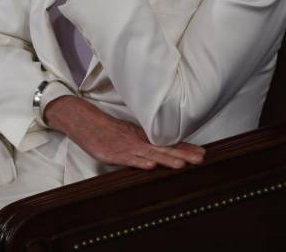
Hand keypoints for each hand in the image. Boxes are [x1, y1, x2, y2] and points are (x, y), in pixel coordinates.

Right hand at [44, 96, 205, 169]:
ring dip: (165, 159)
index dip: (185, 148)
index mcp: (142, 137)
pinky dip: (138, 162)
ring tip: (181, 165)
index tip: (202, 153)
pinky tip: (149, 166)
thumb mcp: (128, 134)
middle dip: (183, 154)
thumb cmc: (105, 129)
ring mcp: (124, 147)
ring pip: (148, 154)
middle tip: (201, 158)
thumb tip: (159, 153)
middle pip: (163, 148)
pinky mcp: (110, 154)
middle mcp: (136, 141)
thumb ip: (143, 143)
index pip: (167, 144)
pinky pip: (126, 159)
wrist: (82, 119)